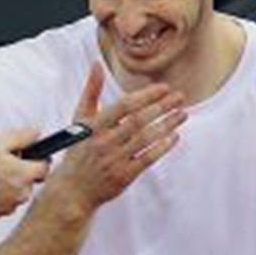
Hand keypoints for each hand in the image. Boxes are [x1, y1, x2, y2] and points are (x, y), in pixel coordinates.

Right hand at [0, 127, 48, 220]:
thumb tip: (36, 133)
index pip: (44, 167)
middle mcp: (22, 193)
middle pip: (29, 181)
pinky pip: (1, 202)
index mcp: (25, 174)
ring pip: (15, 192)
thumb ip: (21, 137)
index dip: (39, 159)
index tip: (31, 154)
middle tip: (3, 162)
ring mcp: (9, 206)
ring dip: (7, 184)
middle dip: (20, 172)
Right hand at [44, 64, 184, 213]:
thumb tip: (97, 64)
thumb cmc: (78, 150)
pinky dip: (162, 147)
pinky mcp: (124, 176)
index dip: (146, 95)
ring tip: (182, 114)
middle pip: (138, 121)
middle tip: (180, 98)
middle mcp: (104, 142)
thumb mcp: (80, 119)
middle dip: (162, 107)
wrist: (73, 189)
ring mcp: (114, 160)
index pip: (124, 106)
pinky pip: (147, 159)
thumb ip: (91, 91)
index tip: (164, 88)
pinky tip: (174, 137)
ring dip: (167, 125)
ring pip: (145, 139)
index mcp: (94, 126)